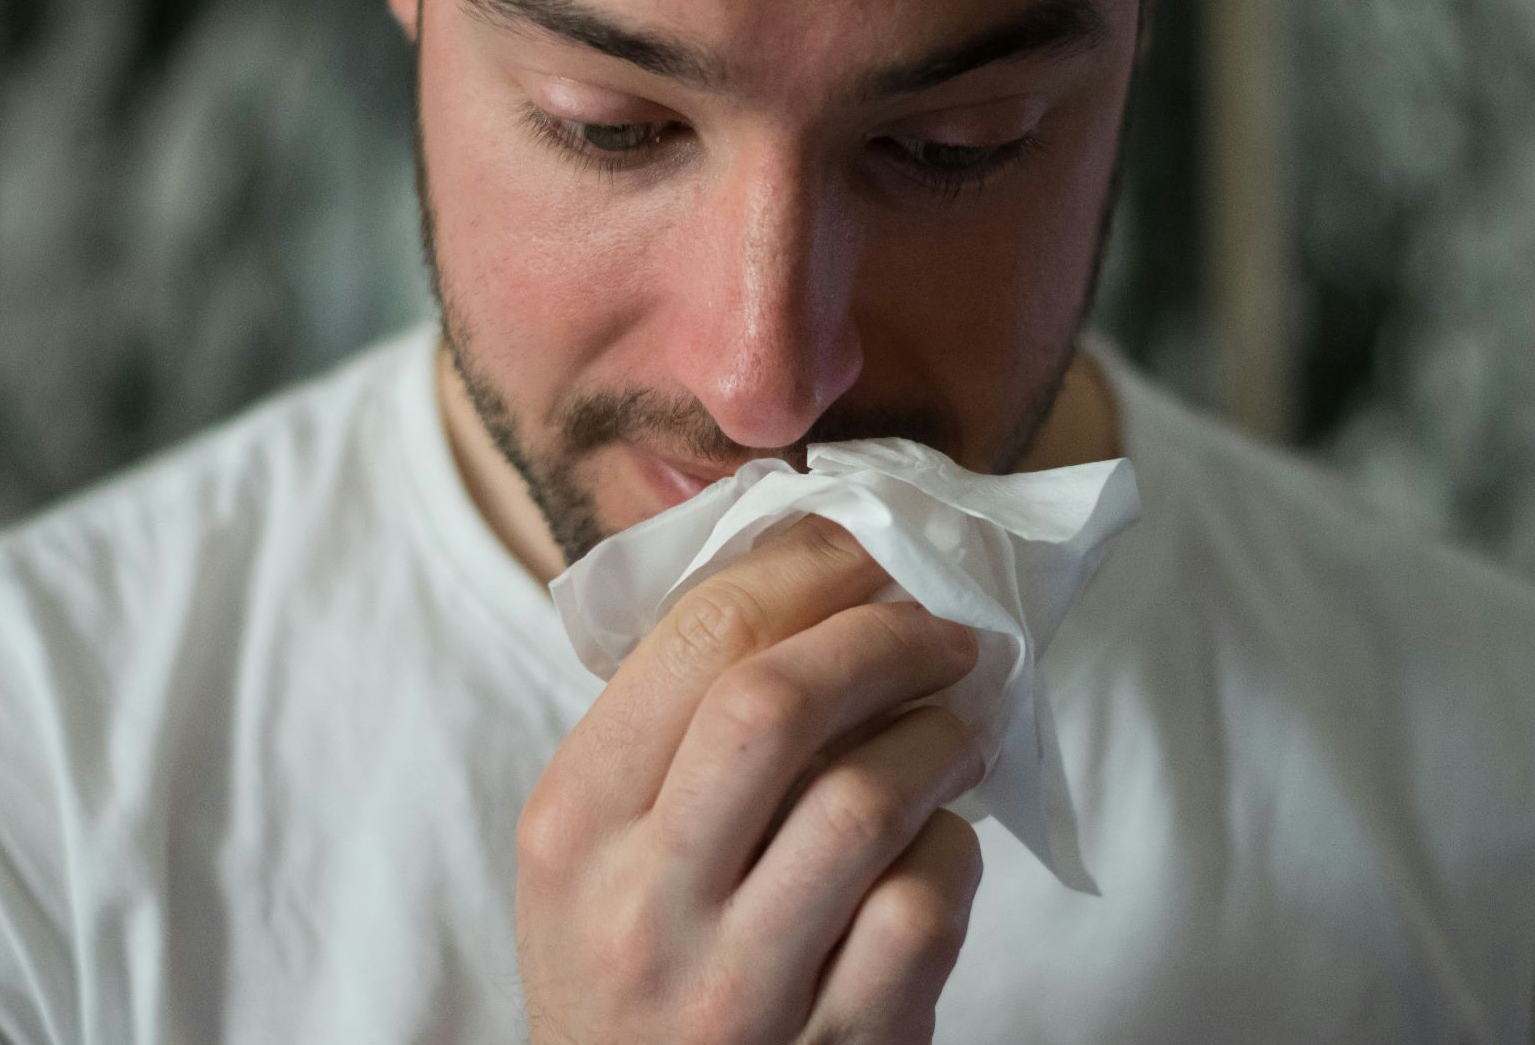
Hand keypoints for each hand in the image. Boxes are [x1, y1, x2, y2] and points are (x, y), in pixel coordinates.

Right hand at [515, 517, 986, 1044]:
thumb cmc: (629, 967)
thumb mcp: (595, 851)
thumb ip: (671, 730)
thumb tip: (814, 577)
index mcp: (574, 822)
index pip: (697, 637)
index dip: (808, 567)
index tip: (870, 548)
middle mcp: (641, 902)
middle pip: (777, 702)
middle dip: (883, 637)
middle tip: (943, 629)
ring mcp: (737, 985)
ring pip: (867, 800)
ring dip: (940, 736)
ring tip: (960, 724)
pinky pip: (925, 906)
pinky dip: (953, 851)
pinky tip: (939, 841)